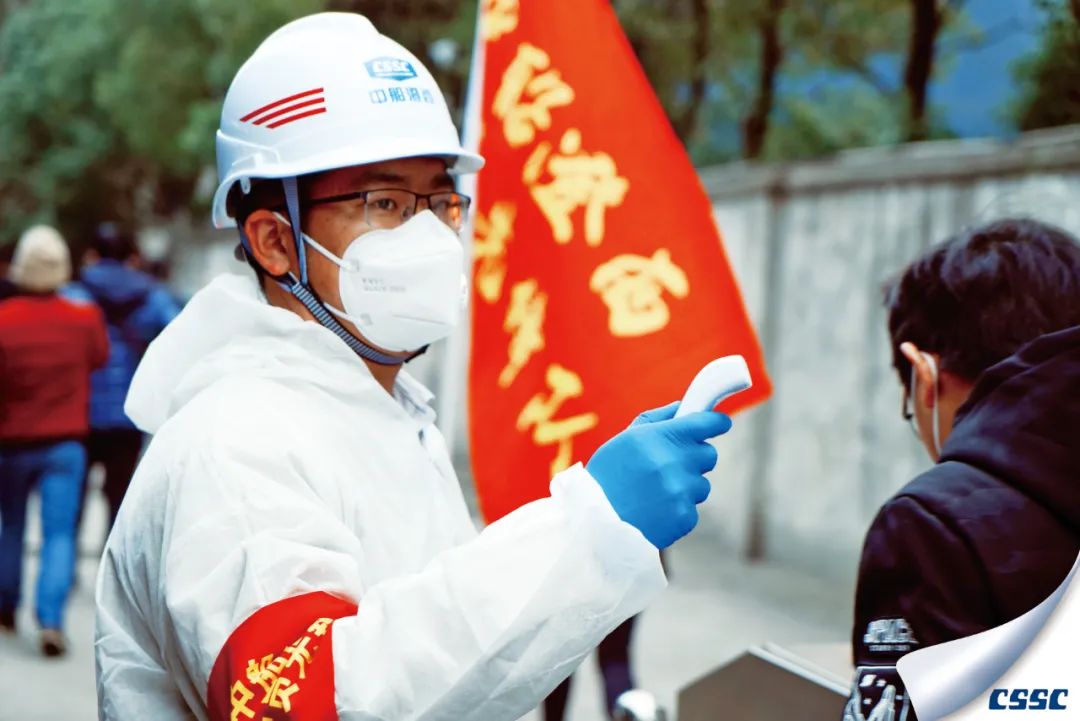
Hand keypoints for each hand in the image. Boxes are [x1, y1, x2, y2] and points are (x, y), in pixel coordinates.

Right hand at [586, 402, 731, 548]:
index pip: (706, 422)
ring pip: (702, 484)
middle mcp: (675, 462)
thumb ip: (658, 420)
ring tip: (655, 493)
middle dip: (695, 457)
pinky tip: (655, 510)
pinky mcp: (684, 517)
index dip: (716, 422)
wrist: (594, 524)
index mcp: (661, 437)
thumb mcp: (625, 439)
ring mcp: (682, 492)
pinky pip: (692, 508)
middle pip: (709, 454)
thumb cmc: (607, 477)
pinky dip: (678, 509)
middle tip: (673, 464)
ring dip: (686, 486)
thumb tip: (684, 408)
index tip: (720, 423)